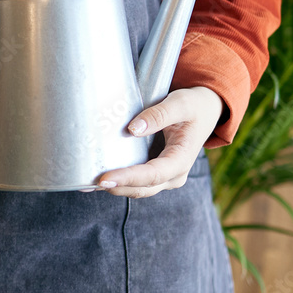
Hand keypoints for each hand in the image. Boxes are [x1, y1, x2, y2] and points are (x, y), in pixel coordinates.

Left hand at [93, 86, 223, 197]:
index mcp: (182, 160)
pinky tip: (97, 176)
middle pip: (143, 188)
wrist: (205, 111)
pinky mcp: (155, 171)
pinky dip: (119, 180)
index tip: (105, 178)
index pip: (152, 174)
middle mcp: (174, 174)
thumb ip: (158, 115)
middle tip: (90, 181)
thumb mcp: (180, 104)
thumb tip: (133, 129)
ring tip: (87, 182)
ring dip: (115, 186)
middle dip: (117, 187)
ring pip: (138, 189)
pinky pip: (136, 181)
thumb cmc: (193, 106)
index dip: (128, 178)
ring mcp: (164, 176)